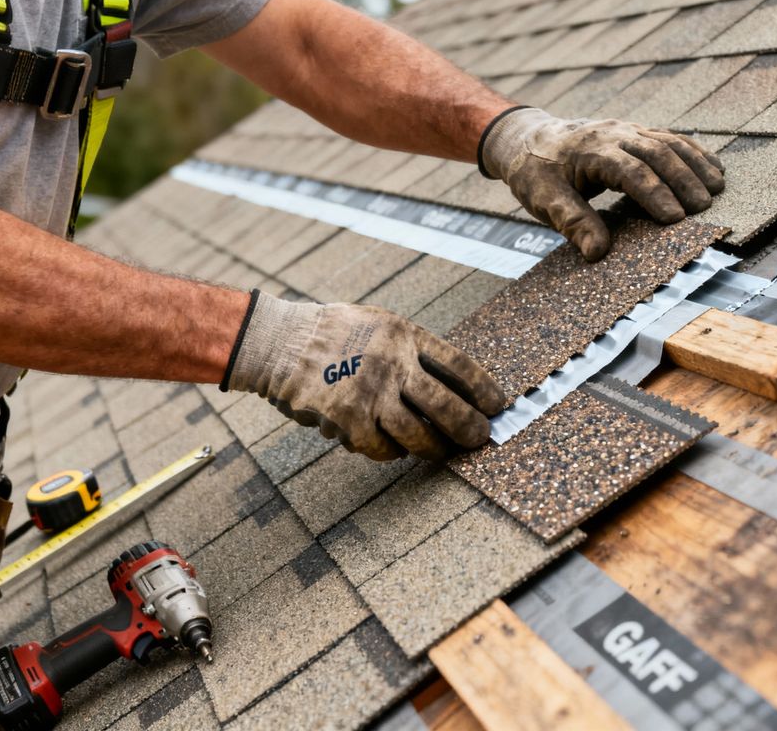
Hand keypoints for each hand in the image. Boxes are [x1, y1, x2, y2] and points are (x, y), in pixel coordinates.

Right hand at [225, 293, 506, 460]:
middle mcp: (392, 363)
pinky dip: (390, 451)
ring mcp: (370, 393)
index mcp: (404, 334)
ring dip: (434, 449)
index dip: (484, 390)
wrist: (278, 342)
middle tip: (479, 438)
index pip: (459, 366)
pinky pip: (383, 448)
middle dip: (470, 429)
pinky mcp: (348, 419)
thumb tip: (453, 385)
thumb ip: (412, 349)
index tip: (498, 406)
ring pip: (418, 436)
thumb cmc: (334, 334)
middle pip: (447, 406)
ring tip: (441, 451)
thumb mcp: (380, 325)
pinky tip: (392, 447)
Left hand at [479, 108, 724, 261]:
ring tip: (717, 188)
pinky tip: (714, 167)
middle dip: (683, 179)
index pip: (629, 170)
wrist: (528, 138)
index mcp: (591, 150)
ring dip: (695, 164)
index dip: (654, 193)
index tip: (674, 218)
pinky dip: (694, 152)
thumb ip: (572, 222)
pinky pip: (669, 137)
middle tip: (704, 208)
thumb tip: (597, 253)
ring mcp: (627, 130)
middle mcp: (614, 134)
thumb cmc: (536, 172)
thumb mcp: (543, 199)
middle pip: (657, 152)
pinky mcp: (635, 132)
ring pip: (668, 141)